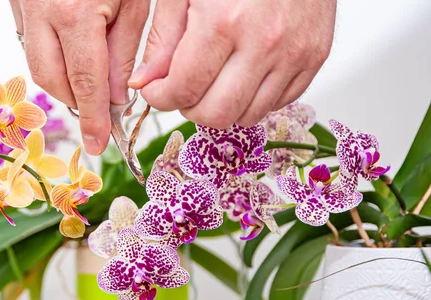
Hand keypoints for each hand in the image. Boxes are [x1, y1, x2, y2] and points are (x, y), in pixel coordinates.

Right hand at [9, 0, 149, 154]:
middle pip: (51, 79)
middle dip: (76, 100)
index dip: (93, 118)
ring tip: (89, 72)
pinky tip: (70, 47)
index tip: (99, 142)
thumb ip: (125, 51)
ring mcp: (21, 4)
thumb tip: (116, 98)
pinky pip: (28, 42)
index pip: (85, 82)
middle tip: (99, 103)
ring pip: (35, 63)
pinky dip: (50, 55)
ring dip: (62, 79)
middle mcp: (40, 10)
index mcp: (75, 11)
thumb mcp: (134, 2)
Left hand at [129, 0, 336, 127]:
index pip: (183, 90)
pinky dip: (254, 99)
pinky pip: (278, 103)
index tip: (156, 90)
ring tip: (212, 81)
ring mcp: (293, 53)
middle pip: (216, 114)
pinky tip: (242, 75)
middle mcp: (263, 42)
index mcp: (223, 21)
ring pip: (248, 116)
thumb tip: (144, 81)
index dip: (161, 97)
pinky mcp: (315, 56)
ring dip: (222, 107)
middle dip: (190, 109)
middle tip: (183, 90)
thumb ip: (164, 38)